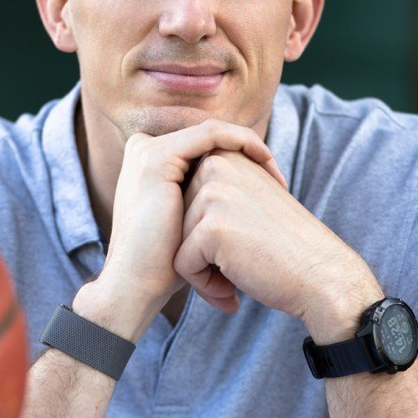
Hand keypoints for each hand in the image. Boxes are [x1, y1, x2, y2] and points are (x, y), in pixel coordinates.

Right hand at [83, 121, 285, 337]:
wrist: (137, 285)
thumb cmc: (166, 267)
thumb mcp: (191, 228)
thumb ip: (207, 206)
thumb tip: (249, 203)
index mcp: (152, 163)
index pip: (206, 148)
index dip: (241, 160)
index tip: (271, 185)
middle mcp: (145, 150)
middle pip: (211, 139)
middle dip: (249, 154)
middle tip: (280, 179)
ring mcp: (149, 150)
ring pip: (215, 132)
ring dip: (250, 147)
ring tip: (277, 174)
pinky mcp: (158, 156)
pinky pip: (212, 135)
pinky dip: (242, 144)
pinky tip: (265, 163)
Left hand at [175, 150, 381, 338]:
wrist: (322, 276)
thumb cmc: (286, 247)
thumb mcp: (251, 201)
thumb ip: (218, 191)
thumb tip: (175, 203)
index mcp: (226, 156)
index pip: (184, 201)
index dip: (206, 235)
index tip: (242, 245)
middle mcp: (217, 166)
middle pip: (178, 221)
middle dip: (202, 254)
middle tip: (237, 270)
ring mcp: (213, 194)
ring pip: (177, 243)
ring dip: (204, 272)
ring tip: (237, 281)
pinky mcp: (211, 227)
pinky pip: (182, 265)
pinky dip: (204, 286)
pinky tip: (233, 292)